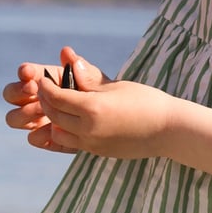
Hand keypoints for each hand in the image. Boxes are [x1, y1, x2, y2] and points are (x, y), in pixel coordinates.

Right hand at [4, 46, 107, 146]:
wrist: (116, 124)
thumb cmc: (104, 97)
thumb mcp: (97, 82)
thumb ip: (82, 70)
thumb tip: (67, 53)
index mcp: (44, 80)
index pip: (26, 74)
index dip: (24, 73)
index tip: (28, 73)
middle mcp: (33, 99)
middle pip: (10, 95)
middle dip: (18, 92)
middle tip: (33, 91)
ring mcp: (36, 120)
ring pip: (14, 118)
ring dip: (25, 113)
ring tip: (42, 110)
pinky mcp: (45, 139)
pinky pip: (34, 138)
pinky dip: (40, 134)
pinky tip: (51, 129)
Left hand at [32, 59, 173, 158]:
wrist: (168, 130)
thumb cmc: (146, 101)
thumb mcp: (116, 86)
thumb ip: (88, 78)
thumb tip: (69, 60)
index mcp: (92, 109)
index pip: (56, 97)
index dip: (46, 86)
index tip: (43, 78)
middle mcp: (88, 129)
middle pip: (53, 115)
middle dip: (45, 101)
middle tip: (45, 90)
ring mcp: (92, 144)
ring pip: (58, 134)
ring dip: (53, 120)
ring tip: (59, 107)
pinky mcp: (97, 152)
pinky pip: (71, 143)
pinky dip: (65, 132)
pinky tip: (71, 120)